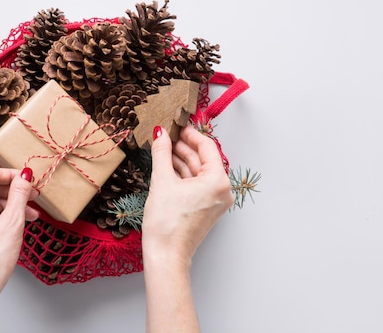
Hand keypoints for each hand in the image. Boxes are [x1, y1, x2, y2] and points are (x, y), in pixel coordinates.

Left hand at [0, 166, 38, 332]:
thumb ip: (19, 195)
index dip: (12, 175)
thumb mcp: (12, 223)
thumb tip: (24, 176)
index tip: (28, 180)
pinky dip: (0, 216)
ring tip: (30, 215)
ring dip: (9, 205)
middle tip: (32, 196)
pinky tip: (16, 223)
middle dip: (13, 191)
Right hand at [142, 125, 233, 268]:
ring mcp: (215, 201)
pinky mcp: (206, 209)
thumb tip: (160, 133)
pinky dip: (183, 175)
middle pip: (203, 159)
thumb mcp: (162, 181)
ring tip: (163, 149)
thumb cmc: (167, 223)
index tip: (177, 126)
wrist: (166, 255)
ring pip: (198, 172)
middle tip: (166, 135)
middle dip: (184, 147)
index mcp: (218, 181)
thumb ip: (162, 152)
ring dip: (181, 160)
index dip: (190, 134)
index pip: (206, 147)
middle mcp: (222, 190)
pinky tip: (167, 166)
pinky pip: (196, 185)